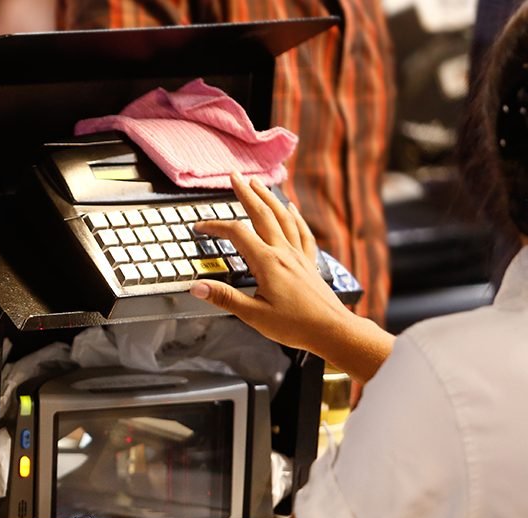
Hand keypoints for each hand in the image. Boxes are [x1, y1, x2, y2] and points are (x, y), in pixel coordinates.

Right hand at [191, 173, 354, 353]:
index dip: (215, 227)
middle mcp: (283, 252)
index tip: (200, 227)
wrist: (331, 330)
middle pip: (262, 214)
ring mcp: (298, 255)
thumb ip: (224, 298)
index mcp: (267, 262)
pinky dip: (295, 217)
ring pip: (283, 217)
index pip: (236, 234)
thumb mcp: (253, 315)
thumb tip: (196, 287)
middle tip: (234, 176)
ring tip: (258, 184)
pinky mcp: (309, 263)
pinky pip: (301, 232)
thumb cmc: (295, 325)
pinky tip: (292, 209)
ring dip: (268, 198)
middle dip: (246, 193)